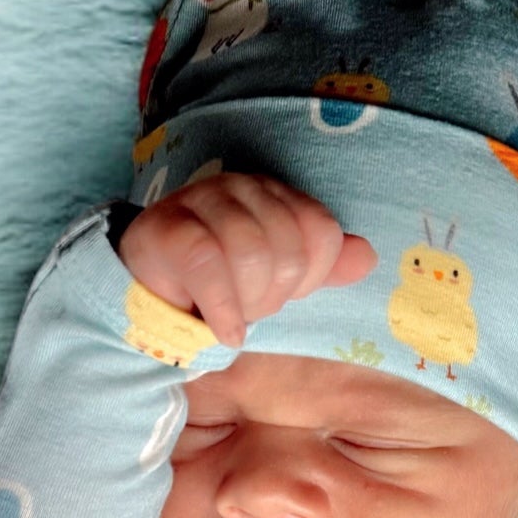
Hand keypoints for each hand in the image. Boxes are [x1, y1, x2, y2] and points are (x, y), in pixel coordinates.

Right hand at [117, 173, 377, 348]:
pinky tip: (224, 330)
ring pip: (250, 254)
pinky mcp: (167, 228)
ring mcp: (200, 200)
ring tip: (233, 315)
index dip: (310, 277)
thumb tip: (368, 256)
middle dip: (273, 295)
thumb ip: (320, 266)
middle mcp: (240, 186)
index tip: (282, 293)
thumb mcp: (278, 277)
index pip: (321, 232)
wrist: (149, 290)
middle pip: (287, 248)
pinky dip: (223, 310)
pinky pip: (210, 266)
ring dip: (246, 303)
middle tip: (249, 306)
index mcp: (275, 193)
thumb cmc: (221, 283)